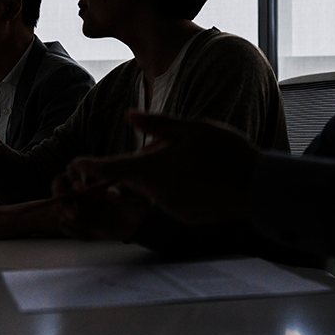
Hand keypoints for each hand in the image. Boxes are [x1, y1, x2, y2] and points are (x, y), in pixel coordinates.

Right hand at [50, 176, 152, 240]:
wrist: (137, 222)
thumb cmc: (137, 200)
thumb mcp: (138, 196)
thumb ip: (125, 192)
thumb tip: (111, 193)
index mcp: (93, 172)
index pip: (76, 167)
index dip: (75, 176)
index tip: (81, 188)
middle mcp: (79, 186)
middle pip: (58, 185)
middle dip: (62, 199)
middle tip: (74, 212)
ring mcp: (75, 204)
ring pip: (58, 207)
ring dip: (67, 218)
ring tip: (89, 226)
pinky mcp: (75, 221)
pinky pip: (65, 226)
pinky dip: (75, 232)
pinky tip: (94, 235)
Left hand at [64, 110, 258, 224]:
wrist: (258, 187)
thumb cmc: (226, 151)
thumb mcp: (191, 127)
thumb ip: (156, 124)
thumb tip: (129, 116)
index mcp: (152, 169)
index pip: (109, 169)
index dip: (89, 166)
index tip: (77, 164)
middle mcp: (155, 193)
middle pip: (132, 179)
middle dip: (138, 165)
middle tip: (166, 148)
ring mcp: (170, 209)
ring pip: (151, 190)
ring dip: (158, 177)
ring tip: (190, 162)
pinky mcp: (184, 218)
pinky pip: (168, 202)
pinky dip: (175, 190)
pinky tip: (199, 179)